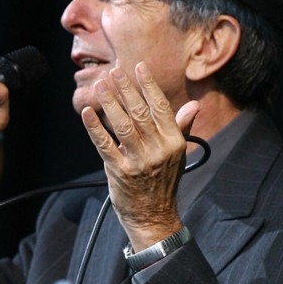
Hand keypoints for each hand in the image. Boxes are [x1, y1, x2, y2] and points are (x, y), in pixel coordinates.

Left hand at [80, 63, 199, 250]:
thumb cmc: (163, 181)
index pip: (160, 107)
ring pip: (122, 125)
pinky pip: (104, 146)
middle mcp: (158, 150)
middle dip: (125, 88)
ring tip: (100, 85)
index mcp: (174, 142)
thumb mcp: (178, 154)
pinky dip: (95, 128)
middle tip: (114, 71)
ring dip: (109, 103)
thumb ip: (181, 127)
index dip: (148, 85)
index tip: (138, 67)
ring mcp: (138, 162)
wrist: (154, 217)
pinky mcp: (120, 172)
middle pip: (139, 112)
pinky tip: (87, 113)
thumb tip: (195, 106)